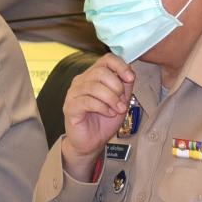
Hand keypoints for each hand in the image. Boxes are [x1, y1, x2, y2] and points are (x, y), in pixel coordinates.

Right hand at [59, 53, 136, 178]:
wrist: (91, 142)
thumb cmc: (104, 121)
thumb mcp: (120, 101)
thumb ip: (125, 85)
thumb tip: (130, 72)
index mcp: (93, 76)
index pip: (106, 59)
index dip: (120, 66)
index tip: (130, 78)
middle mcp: (81, 81)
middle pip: (101, 72)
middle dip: (117, 87)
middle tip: (122, 101)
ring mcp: (74, 93)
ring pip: (94, 87)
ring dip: (111, 99)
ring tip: (117, 109)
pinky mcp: (70, 107)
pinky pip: (88, 101)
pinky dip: (102, 107)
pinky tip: (108, 113)